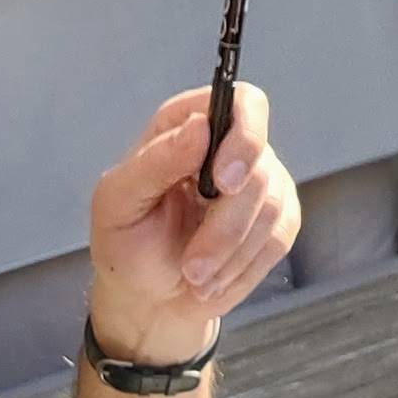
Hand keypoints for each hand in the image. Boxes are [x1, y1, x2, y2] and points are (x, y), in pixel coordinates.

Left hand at [86, 83, 301, 365]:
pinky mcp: (278, 221)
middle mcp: (231, 147)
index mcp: (189, 126)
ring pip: (273, 209)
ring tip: (195, 276)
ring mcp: (261, 183)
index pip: (242, 102)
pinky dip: (244, 266)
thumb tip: (199, 126)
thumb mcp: (119, 202)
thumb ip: (154, 162)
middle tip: (193, 264)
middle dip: (226, 225)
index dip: (245, 135)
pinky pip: (279, 239)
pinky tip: (214, 278)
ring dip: (230, 253)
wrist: (148, 296)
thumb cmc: (126, 242)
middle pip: (260, 168)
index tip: (224, 182)